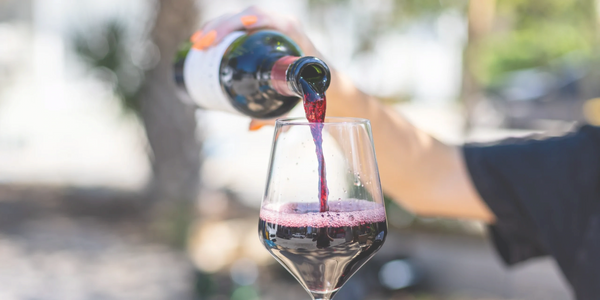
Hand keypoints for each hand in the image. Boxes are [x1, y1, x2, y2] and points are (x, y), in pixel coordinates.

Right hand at [191, 6, 321, 130]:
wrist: (318, 77)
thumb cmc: (309, 86)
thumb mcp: (297, 96)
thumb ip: (280, 114)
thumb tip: (251, 126)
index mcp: (290, 31)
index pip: (265, 18)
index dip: (245, 20)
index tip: (229, 31)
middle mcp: (278, 25)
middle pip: (246, 16)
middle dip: (220, 27)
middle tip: (202, 45)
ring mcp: (267, 26)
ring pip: (237, 18)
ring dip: (214, 27)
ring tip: (197, 44)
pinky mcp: (257, 32)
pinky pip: (236, 25)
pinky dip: (218, 29)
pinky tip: (202, 40)